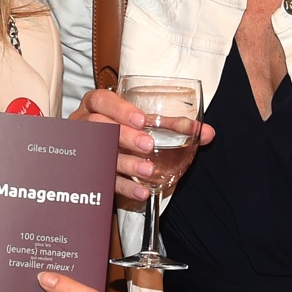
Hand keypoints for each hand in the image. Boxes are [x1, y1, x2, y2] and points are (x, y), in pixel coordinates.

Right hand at [68, 86, 214, 203]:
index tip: (141, 120)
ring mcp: (84, 150)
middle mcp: (86, 126)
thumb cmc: (127, 135)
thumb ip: (173, 127)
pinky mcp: (87, 175)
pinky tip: (141, 191)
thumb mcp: (145, 126)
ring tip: (147, 171)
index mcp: (96, 107)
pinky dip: (124, 187)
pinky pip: (102, 181)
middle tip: (148, 145)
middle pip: (98, 126)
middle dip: (124, 136)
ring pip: (99, 155)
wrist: (96, 162)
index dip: (119, 108)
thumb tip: (207, 133)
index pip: (100, 100)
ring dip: (126, 163)